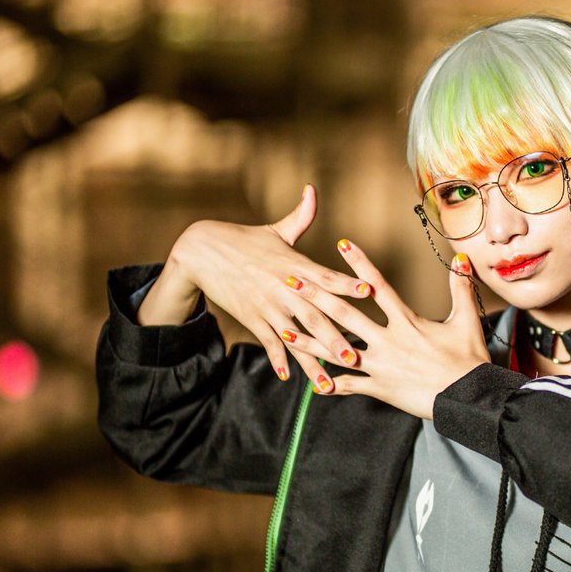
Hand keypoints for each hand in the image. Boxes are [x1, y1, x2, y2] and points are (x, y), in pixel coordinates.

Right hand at [139, 185, 369, 386]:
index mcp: (295, 264)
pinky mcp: (252, 317)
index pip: (326, 276)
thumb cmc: (245, 239)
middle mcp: (284, 287)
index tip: (369, 291)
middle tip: (355, 357)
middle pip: (314, 314)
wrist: (202, 251)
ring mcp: (267, 305)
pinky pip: (268, 341)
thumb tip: (312, 190)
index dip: (347, 283)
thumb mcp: (275, 230)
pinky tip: (286, 377)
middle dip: (335, 336)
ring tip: (328, 381)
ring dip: (311, 359)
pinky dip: (276, 358)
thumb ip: (301, 216)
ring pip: (295, 336)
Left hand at [279, 241, 490, 417]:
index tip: (341, 244)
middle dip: (316, 296)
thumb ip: (460, 287)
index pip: (377, 286)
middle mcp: (388, 341)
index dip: (359, 264)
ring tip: (284, 331)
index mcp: (406, 321)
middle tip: (291, 281)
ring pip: (337, 351)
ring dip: (309, 341)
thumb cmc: (469, 360)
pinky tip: (313, 383)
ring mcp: (381, 366)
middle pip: (345, 314)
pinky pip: (351, 386)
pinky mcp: (381, 389)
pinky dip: (332, 386)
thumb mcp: (466, 320)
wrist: (469, 397)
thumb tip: (461, 259)